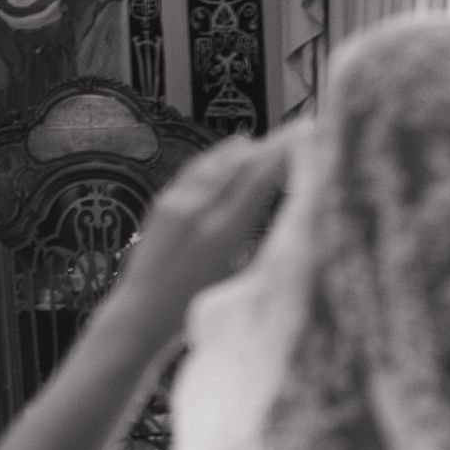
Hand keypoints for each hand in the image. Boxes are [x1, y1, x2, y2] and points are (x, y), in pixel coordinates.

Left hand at [109, 121, 309, 340]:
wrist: (140, 318)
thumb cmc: (193, 313)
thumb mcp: (236, 285)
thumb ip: (263, 251)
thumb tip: (294, 224)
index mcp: (222, 233)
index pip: (259, 176)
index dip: (286, 151)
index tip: (310, 133)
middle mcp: (198, 210)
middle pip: (242, 162)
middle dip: (273, 144)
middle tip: (300, 130)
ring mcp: (177, 203)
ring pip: (219, 161)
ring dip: (248, 149)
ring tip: (271, 141)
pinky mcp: (163, 204)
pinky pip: (198, 168)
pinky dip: (221, 157)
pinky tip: (234, 153)